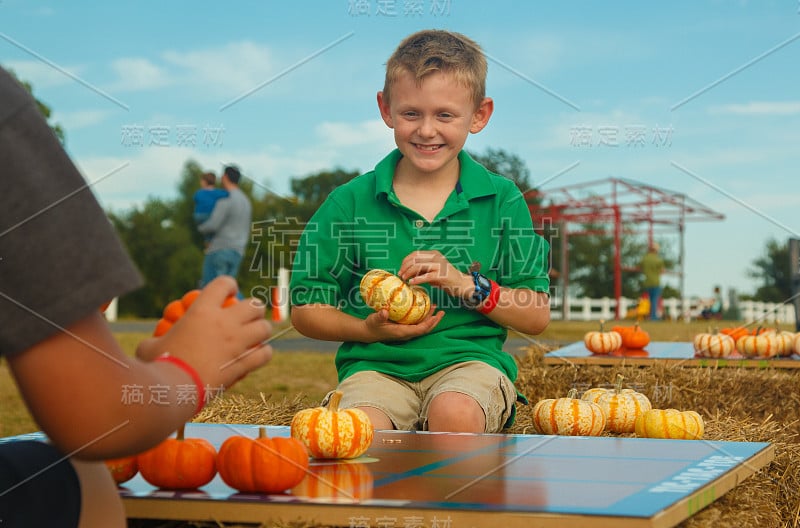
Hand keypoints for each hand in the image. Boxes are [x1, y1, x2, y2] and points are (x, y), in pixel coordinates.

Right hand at [137, 277, 271, 387]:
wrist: (172, 390)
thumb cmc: (157, 365)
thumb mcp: (149, 347)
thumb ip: (156, 340)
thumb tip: (151, 345)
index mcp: (201, 311)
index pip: (223, 284)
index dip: (229, 285)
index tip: (230, 291)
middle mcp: (225, 323)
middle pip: (254, 305)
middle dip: (253, 308)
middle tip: (247, 315)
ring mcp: (237, 343)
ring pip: (264, 328)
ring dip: (261, 330)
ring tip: (256, 335)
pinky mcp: (244, 364)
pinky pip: (265, 354)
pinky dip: (263, 353)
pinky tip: (257, 355)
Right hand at [364, 306, 443, 341]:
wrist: (368, 332)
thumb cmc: (372, 326)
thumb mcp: (374, 320)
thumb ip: (379, 316)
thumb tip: (384, 312)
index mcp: (402, 332)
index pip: (420, 330)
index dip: (429, 324)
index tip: (436, 316)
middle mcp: (406, 333)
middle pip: (425, 329)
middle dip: (434, 321)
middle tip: (442, 311)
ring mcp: (406, 330)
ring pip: (422, 326)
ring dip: (430, 318)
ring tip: (435, 307)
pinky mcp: (404, 327)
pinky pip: (417, 323)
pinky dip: (423, 316)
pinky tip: (424, 307)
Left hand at [398, 250, 472, 299]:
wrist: (461, 284)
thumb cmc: (445, 278)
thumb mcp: (432, 270)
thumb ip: (421, 268)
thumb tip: (406, 270)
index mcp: (433, 254)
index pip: (415, 254)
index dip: (405, 261)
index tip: (401, 269)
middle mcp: (436, 257)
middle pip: (415, 259)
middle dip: (405, 267)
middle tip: (400, 275)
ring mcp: (439, 265)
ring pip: (418, 266)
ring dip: (408, 273)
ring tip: (404, 279)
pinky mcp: (441, 275)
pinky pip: (426, 276)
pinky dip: (417, 279)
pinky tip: (412, 282)